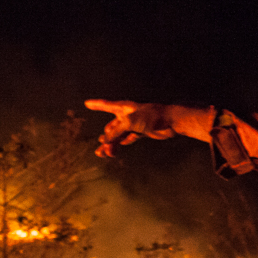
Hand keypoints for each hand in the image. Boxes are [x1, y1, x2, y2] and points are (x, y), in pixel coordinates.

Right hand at [83, 99, 211, 157]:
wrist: (171, 121)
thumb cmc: (151, 116)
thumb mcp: (130, 122)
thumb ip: (116, 131)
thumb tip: (106, 141)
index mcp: (123, 108)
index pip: (106, 105)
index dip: (96, 104)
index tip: (87, 103)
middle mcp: (127, 115)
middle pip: (112, 126)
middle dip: (106, 137)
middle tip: (101, 150)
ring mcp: (134, 124)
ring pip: (119, 135)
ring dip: (112, 144)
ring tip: (105, 154)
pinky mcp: (141, 132)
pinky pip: (128, 138)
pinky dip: (121, 144)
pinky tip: (116, 149)